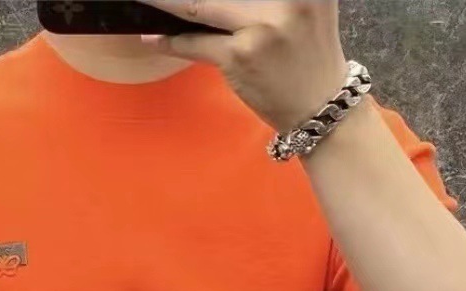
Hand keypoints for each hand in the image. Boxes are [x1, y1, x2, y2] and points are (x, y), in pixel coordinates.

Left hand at [137, 0, 348, 133]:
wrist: (320, 105)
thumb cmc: (308, 53)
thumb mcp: (305, 5)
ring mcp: (262, 26)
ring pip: (199, 7)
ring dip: (167, 3)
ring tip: (146, 1)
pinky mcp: (241, 56)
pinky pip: (196, 44)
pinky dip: (172, 42)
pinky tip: (154, 38)